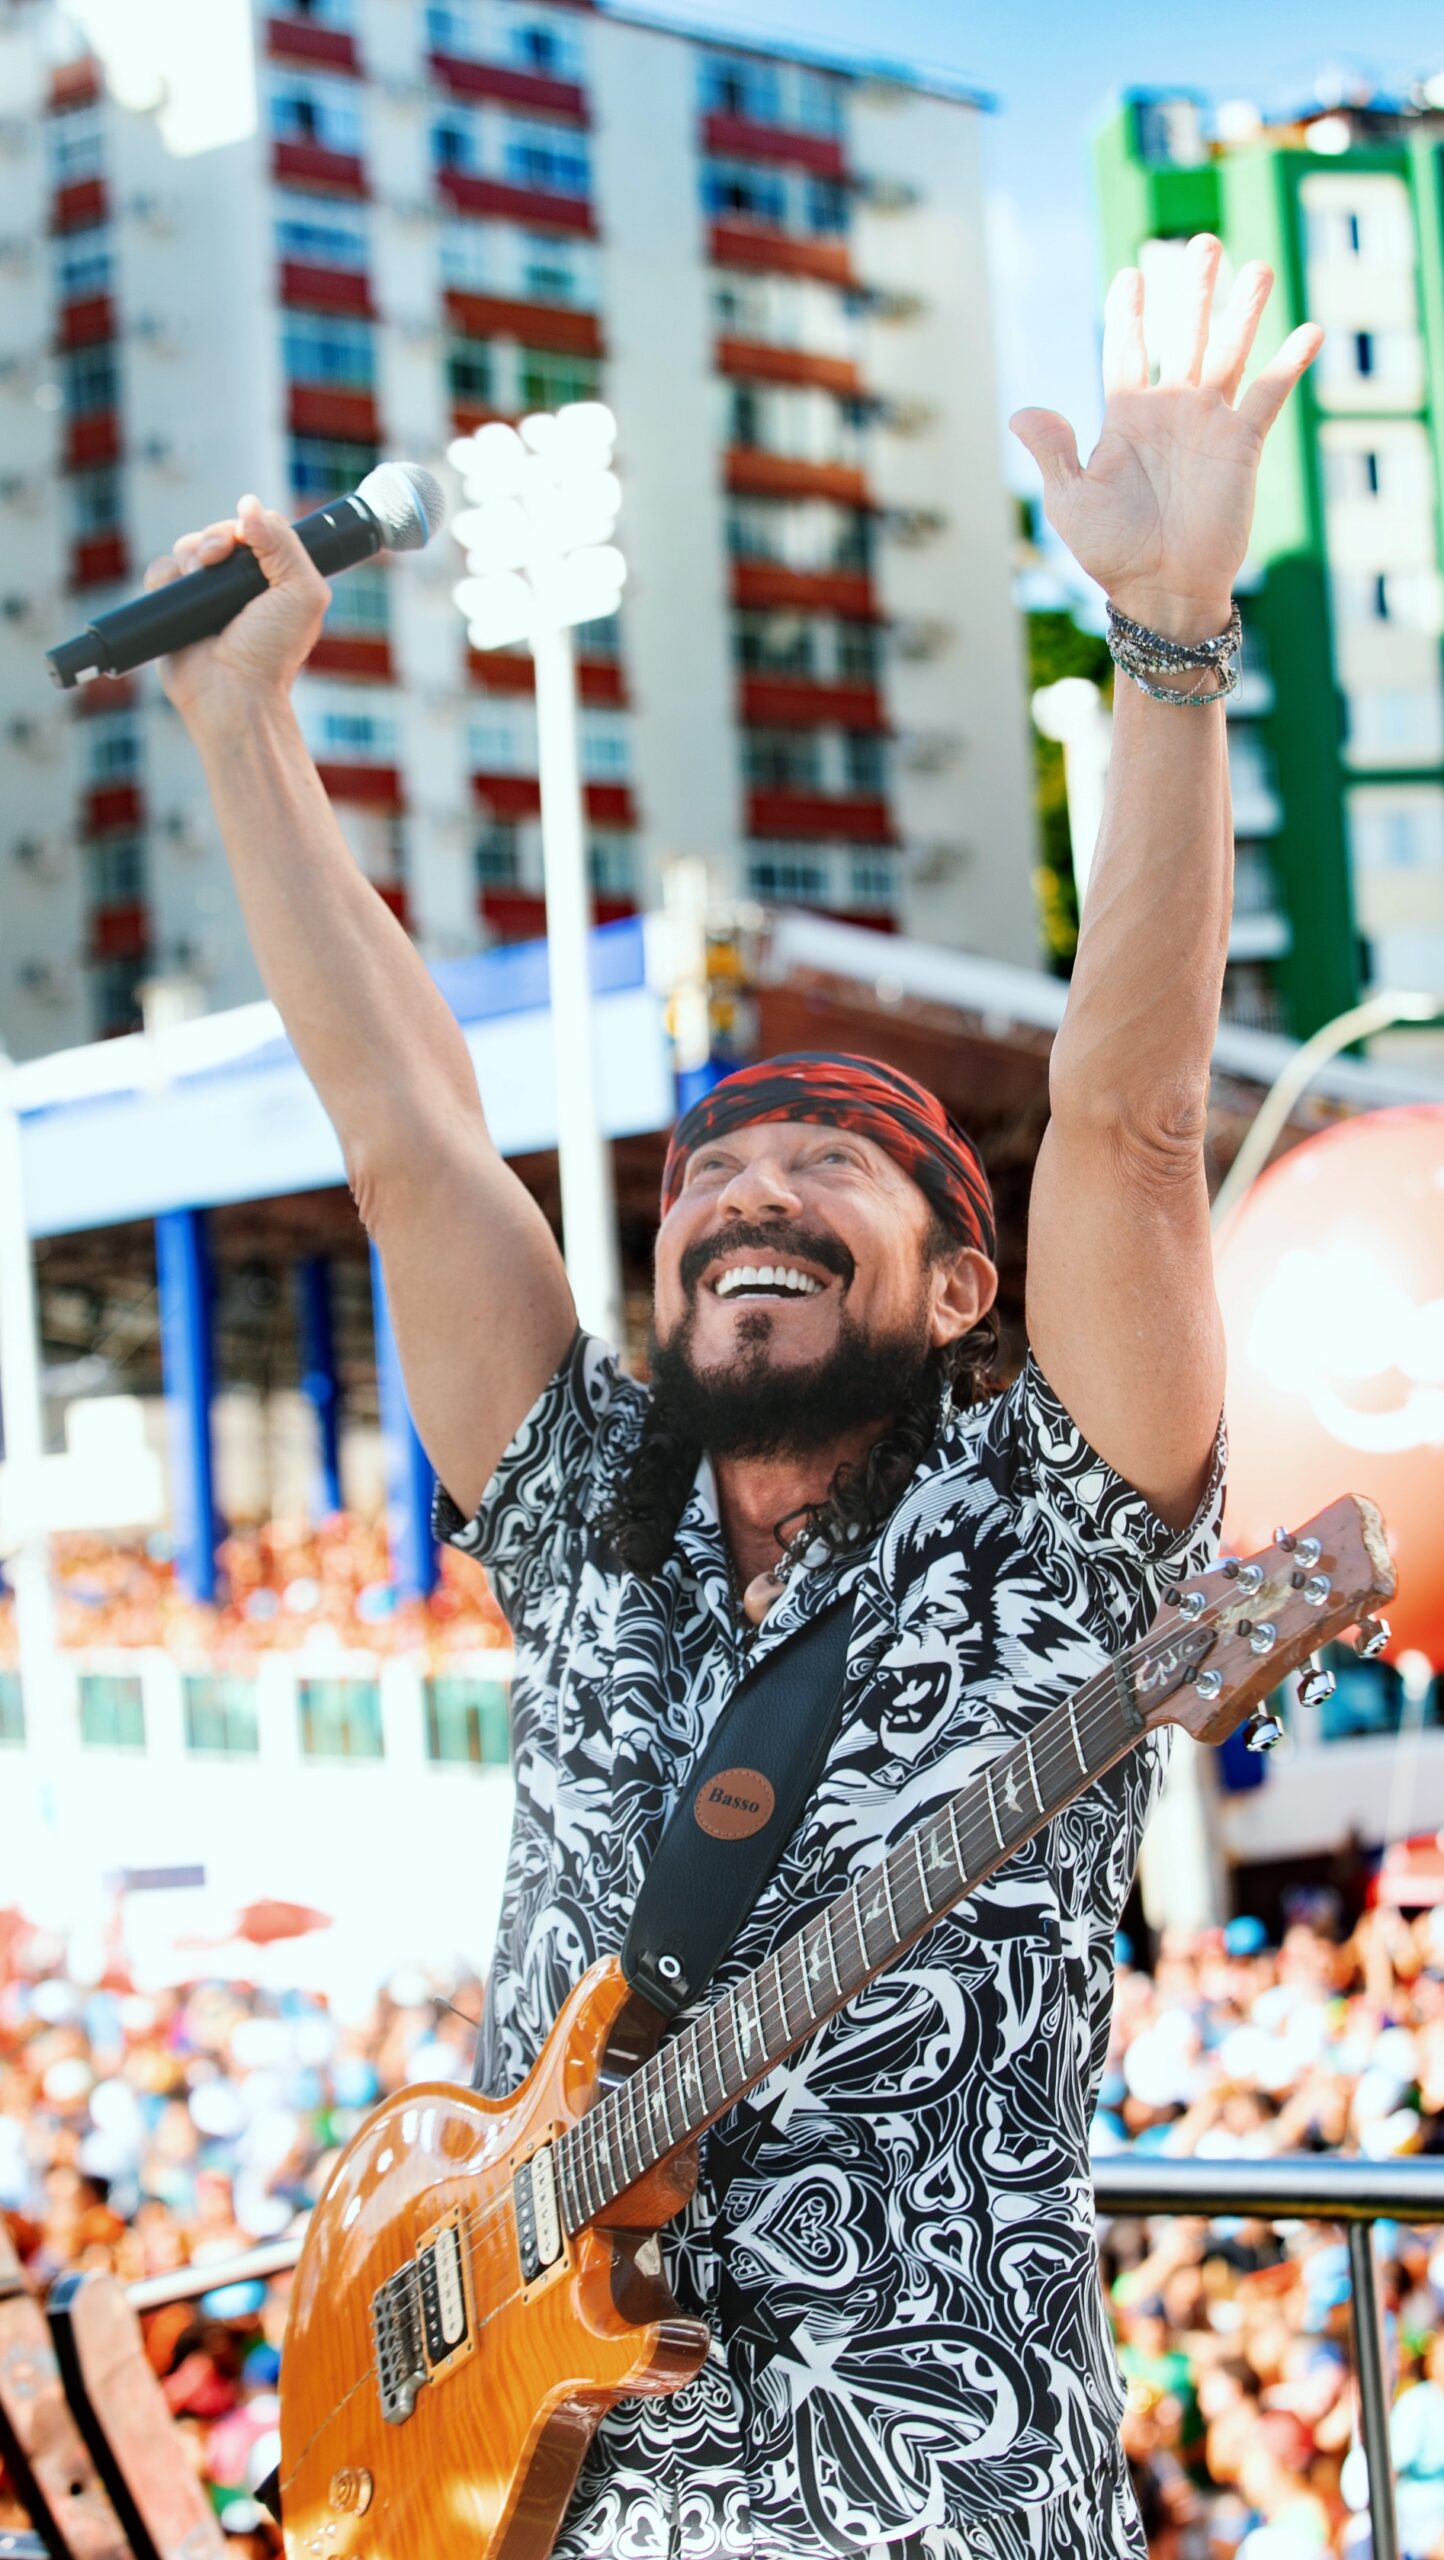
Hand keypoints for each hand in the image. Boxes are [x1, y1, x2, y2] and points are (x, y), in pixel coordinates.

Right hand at [142, 494, 329, 735]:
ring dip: (190, 554)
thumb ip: (284, 543)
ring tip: (198, 579)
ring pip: (188, 547)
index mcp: (275, 578)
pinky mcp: (174, 608)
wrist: (233, 694)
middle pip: (219, 532)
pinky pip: (161, 572)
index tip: (246, 539)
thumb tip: (248, 504)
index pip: (258, 528)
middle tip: (216, 557)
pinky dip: (164, 575)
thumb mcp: (301, 592)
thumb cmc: (273, 652)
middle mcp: (240, 584)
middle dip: (215, 537)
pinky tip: (177, 590)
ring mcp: (206, 595)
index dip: (250, 525)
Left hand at [1011, 236, 1322, 642]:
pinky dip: (1289, 364)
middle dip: (1192, 289)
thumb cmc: (1112, 552)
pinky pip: (1268, 396)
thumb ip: (1052, 452)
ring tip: (1257, 267)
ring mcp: (1209, 423)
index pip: (1127, 347)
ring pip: (1229, 351)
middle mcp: (1171, 409)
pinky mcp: (1242, 445)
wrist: (1161, 591)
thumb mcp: (1070, 502)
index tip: (1132, 274)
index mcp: (1126, 415)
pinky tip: (1310, 330)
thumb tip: (1026, 410)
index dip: (1130, 311)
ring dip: (1243, 311)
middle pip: (1183, 333)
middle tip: (1201, 242)